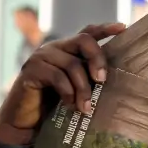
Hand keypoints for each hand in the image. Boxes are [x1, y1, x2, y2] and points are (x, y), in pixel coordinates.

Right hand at [0, 22, 125, 144]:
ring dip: (84, 89)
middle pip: (83, 40)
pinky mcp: (31, 69)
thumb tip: (110, 79)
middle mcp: (55, 48)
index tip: (123, 27)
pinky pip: (58, 77)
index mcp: (67, 49)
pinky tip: (71, 106)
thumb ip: (88, 77)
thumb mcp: (76, 87)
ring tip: (87, 107)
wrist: (25, 120)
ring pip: (73, 64)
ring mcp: (41, 56)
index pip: (88, 33)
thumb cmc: (53, 104)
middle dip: (98, 59)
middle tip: (102, 81)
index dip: (105, 29)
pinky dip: (68, 93)